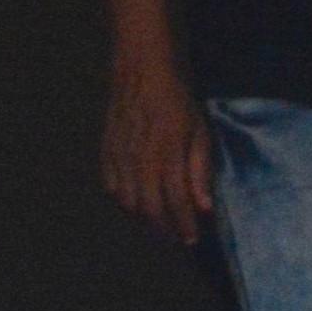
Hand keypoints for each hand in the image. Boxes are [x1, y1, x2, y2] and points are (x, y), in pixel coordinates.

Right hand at [102, 64, 212, 245]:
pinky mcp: (106, 153)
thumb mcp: (199, 132)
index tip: (193, 239)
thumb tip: (204, 208)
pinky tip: (137, 204)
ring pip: (128, 203)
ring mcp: (120, 157)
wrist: (142, 71)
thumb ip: (200, 172)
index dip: (185, 225)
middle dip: (165, 230)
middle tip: (177, 238)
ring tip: (160, 225)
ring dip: (145, 220)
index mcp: (167, 154)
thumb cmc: (177, 101)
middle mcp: (141, 160)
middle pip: (150, 210)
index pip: (177, 202)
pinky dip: (124, 202)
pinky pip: (111, 188)